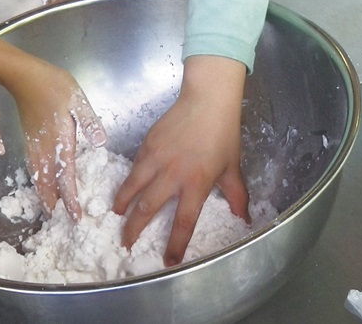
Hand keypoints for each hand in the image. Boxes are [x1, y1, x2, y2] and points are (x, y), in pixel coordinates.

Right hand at [9, 57, 106, 221]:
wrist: (24, 76)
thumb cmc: (53, 85)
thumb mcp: (77, 100)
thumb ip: (89, 122)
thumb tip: (101, 144)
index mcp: (59, 141)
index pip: (65, 177)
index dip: (70, 199)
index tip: (75, 217)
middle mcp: (44, 148)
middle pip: (47, 183)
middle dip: (53, 202)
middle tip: (58, 219)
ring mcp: (33, 144)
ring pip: (37, 176)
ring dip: (43, 193)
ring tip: (48, 207)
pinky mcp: (28, 137)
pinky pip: (31, 166)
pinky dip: (35, 178)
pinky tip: (37, 179)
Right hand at [113, 56, 248, 266]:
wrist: (207, 100)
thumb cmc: (223, 134)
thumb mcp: (233, 168)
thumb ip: (236, 196)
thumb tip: (243, 218)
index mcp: (196, 184)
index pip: (183, 222)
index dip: (175, 245)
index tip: (167, 261)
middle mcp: (172, 174)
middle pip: (148, 208)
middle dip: (134, 229)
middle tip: (127, 243)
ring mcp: (156, 157)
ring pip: (133, 186)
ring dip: (123, 204)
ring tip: (117, 215)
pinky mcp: (148, 143)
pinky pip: (135, 166)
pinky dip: (129, 179)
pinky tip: (128, 185)